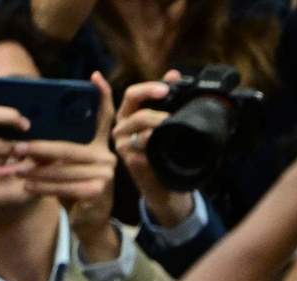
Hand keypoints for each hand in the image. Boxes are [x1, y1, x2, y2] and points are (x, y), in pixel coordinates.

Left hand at [18, 71, 118, 259]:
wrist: (90, 222)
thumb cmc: (74, 188)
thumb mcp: (66, 165)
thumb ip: (56, 151)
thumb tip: (25, 142)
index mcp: (100, 144)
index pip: (105, 117)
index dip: (102, 96)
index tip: (94, 76)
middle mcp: (108, 157)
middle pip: (69, 147)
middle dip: (39, 149)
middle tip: (16, 148)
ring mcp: (106, 175)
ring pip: (63, 169)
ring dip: (35, 171)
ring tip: (15, 170)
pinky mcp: (99, 192)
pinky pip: (65, 186)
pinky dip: (43, 187)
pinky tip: (27, 187)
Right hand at [112, 69, 194, 226]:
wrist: (166, 189)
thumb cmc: (165, 156)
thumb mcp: (166, 127)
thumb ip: (166, 102)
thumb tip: (174, 74)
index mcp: (128, 116)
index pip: (133, 94)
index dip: (147, 86)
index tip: (167, 83)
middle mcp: (121, 127)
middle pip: (132, 100)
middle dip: (151, 93)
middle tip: (169, 93)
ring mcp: (123, 143)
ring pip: (140, 119)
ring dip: (160, 117)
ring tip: (174, 121)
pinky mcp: (129, 158)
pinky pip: (144, 141)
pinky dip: (157, 137)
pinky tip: (167, 139)